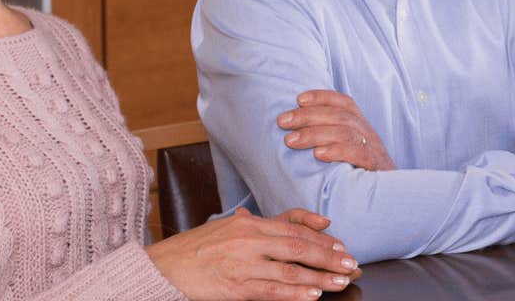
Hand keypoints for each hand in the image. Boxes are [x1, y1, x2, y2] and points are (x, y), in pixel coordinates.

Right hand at [147, 205, 358, 299]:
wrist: (162, 268)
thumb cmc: (195, 249)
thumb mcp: (227, 227)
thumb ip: (257, 224)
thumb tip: (287, 221)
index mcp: (249, 224)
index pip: (293, 227)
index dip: (321, 236)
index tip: (341, 244)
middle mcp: (249, 240)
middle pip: (299, 246)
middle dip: (330, 256)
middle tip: (352, 263)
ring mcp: (243, 264)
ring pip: (291, 269)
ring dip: (320, 277)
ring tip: (342, 281)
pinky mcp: (235, 287)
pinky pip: (271, 291)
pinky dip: (295, 292)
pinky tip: (313, 295)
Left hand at [279, 89, 395, 171]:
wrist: (391, 198)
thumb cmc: (360, 175)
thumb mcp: (349, 151)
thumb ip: (329, 139)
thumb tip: (294, 132)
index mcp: (361, 126)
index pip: (344, 102)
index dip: (322, 97)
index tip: (298, 99)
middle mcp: (368, 133)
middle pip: (339, 115)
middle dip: (308, 116)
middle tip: (282, 122)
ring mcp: (373, 150)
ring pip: (345, 132)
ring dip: (315, 134)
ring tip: (291, 141)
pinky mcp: (375, 168)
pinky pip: (358, 154)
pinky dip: (337, 151)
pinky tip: (318, 155)